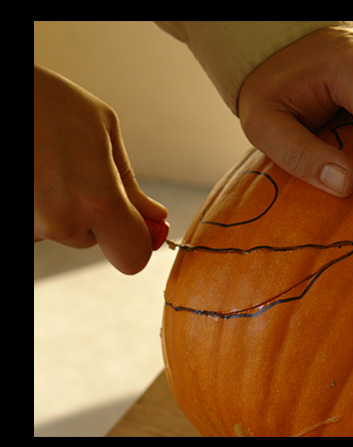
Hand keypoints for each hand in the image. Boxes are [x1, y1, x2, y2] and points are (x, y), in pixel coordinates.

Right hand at [34, 65, 168, 273]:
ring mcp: (30, 226)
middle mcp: (63, 223)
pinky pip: (34, 223)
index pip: (133, 257)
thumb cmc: (48, 100)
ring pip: (60, 230)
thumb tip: (154, 216)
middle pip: (92, 239)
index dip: (137, 242)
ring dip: (60, 207)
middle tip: (76, 172)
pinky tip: (33, 170)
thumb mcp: (103, 131)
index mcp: (99, 202)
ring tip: (46, 163)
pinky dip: (36, 204)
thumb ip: (129, 183)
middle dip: (93, 214)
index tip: (135, 223)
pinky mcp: (12, 223)